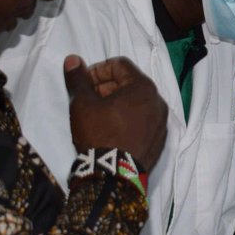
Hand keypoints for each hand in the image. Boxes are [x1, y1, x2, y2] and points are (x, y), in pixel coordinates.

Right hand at [65, 55, 167, 170]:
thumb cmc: (99, 133)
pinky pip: (144, 120)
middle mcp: (159, 101)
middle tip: (88, 100)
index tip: (83, 84)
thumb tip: (73, 59)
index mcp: (144, 87)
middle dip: (107, 87)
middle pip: (130, 83)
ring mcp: (162, 122)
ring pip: (137, 103)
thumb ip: (78, 79)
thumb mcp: (82, 103)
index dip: (98, 70)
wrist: (114, 175)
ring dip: (118, 103)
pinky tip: (113, 131)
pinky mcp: (160, 139)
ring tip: (99, 115)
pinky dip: (129, 119)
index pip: (120, 65)